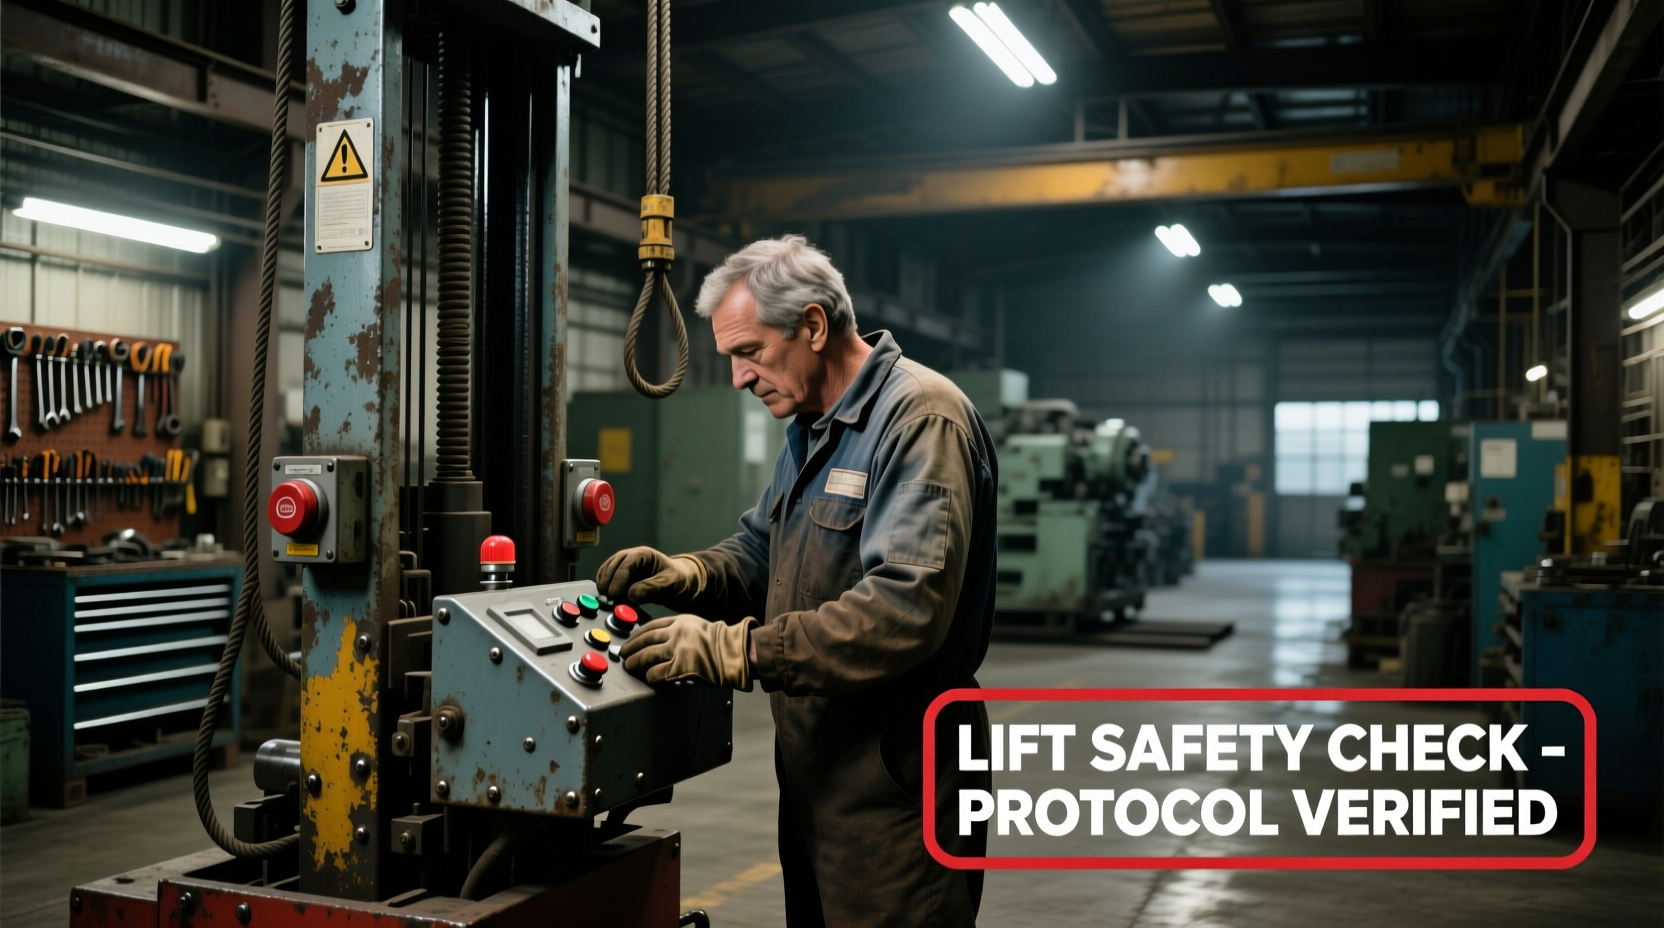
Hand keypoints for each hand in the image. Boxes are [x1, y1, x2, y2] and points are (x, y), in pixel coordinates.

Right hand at [596, 547, 705, 606]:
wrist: (683, 583)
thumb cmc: (679, 579)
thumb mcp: (669, 584)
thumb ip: (652, 588)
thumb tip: (630, 595)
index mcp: (644, 554)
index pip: (625, 563)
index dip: (617, 579)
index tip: (614, 594)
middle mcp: (632, 558)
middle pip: (612, 566)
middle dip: (608, 582)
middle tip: (607, 599)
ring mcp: (626, 567)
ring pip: (607, 572)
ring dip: (605, 585)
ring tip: (607, 601)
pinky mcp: (623, 578)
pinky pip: (610, 581)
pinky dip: (607, 589)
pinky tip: (610, 600)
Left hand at [619, 614, 750, 688]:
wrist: (736, 653)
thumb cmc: (722, 643)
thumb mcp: (697, 627)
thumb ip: (680, 630)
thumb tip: (659, 640)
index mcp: (681, 621)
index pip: (651, 626)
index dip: (637, 635)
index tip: (630, 640)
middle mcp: (676, 633)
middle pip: (645, 640)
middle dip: (630, 648)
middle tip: (623, 655)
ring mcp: (678, 650)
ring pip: (646, 656)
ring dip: (635, 663)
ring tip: (630, 667)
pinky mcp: (680, 667)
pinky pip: (657, 672)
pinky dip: (650, 676)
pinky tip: (649, 678)